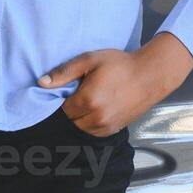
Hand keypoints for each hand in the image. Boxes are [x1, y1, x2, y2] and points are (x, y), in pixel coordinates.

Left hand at [38, 33, 192, 137]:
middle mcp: (95, 117)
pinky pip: (93, 133)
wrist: (150, 75)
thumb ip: (64, 72)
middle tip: (76, 95)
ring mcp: (105, 126)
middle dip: (69, 110)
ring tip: (87, 102)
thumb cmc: (120, 64)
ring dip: (78, 118)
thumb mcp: (90, 60)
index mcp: (87, 99)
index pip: (61, 109)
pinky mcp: (114, 130)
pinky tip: (95, 110)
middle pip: (69, 121)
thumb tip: (41, 83)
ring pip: (80, 129)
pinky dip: (89, 124)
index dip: (60, 100)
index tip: (65, 92)